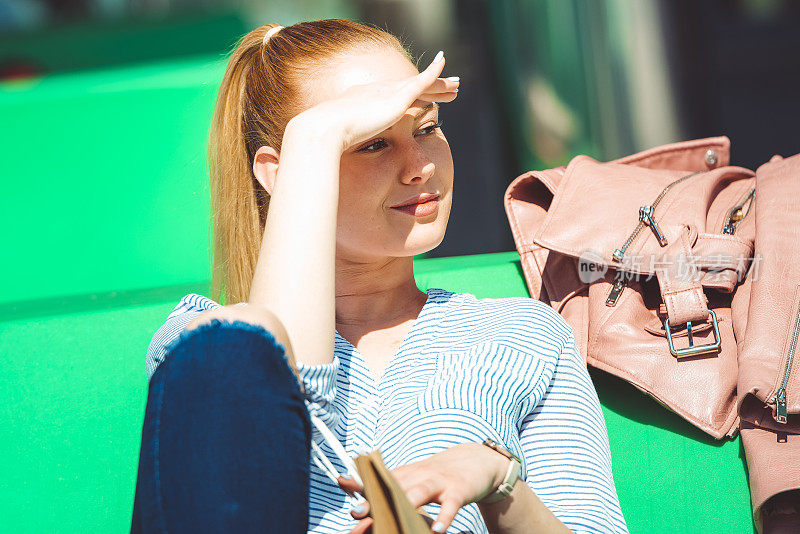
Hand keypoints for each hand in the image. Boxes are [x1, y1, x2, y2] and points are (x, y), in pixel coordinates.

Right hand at [291, 50, 458, 154]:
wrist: (324, 130)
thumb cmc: (326, 143)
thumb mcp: (340, 145)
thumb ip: (347, 148)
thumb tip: (341, 162)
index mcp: (363, 100)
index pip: (393, 97)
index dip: (409, 97)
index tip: (420, 100)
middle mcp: (376, 91)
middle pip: (411, 87)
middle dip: (430, 86)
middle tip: (448, 88)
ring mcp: (387, 92)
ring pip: (422, 84)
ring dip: (441, 84)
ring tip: (457, 85)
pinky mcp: (398, 96)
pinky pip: (423, 82)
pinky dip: (436, 76)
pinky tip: (448, 73)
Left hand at [339, 442, 507, 532]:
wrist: (476, 461)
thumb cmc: (439, 475)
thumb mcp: (415, 476)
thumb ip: (391, 485)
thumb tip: (360, 489)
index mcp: (407, 474)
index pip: (380, 478)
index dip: (361, 483)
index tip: (342, 484)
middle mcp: (420, 475)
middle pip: (396, 486)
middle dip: (376, 498)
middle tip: (359, 512)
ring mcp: (439, 483)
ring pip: (421, 492)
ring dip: (407, 504)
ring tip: (396, 519)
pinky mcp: (459, 491)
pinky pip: (451, 506)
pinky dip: (444, 517)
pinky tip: (437, 530)